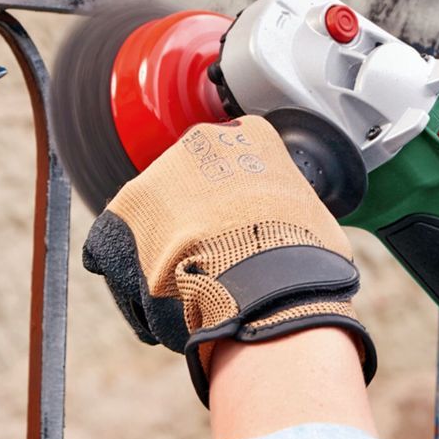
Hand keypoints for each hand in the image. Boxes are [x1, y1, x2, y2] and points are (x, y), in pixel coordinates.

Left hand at [82, 115, 375, 404]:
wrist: (262, 282)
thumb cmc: (300, 256)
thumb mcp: (316, 220)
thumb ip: (296, 215)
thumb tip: (300, 237)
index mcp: (251, 136)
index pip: (239, 161)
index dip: (240, 205)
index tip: (245, 231)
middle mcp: (200, 142)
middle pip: (191, 186)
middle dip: (199, 224)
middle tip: (218, 264)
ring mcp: (158, 174)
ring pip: (158, 219)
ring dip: (168, 252)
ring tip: (193, 289)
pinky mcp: (123, 212)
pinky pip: (122, 251)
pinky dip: (138, 280)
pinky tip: (164, 301)